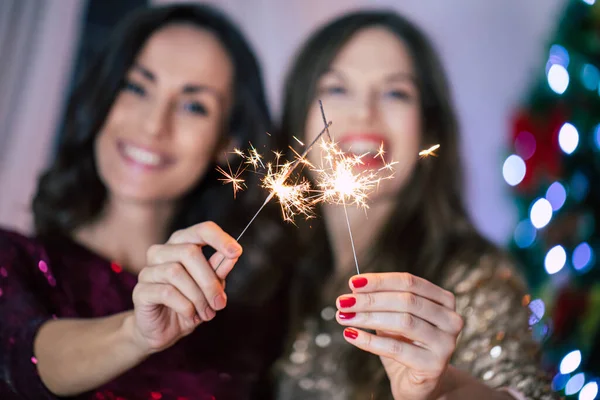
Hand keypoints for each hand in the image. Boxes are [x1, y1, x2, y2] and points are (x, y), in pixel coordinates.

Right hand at [130, 221, 241, 353]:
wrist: (164, 331)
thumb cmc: (189, 304)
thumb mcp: (209, 287)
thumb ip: (218, 269)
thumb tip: (233, 254)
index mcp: (181, 244)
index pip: (201, 230)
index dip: (220, 238)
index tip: (237, 252)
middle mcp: (162, 252)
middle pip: (189, 252)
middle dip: (209, 281)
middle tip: (219, 303)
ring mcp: (148, 270)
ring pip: (176, 272)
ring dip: (197, 296)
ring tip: (205, 313)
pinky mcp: (140, 291)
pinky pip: (166, 292)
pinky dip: (185, 306)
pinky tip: (190, 315)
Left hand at [335, 273, 462, 399]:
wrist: (418, 385)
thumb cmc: (405, 345)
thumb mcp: (394, 318)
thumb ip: (381, 301)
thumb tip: (355, 286)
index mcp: (443, 300)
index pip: (409, 282)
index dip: (380, 281)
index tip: (353, 282)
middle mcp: (450, 319)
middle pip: (406, 300)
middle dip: (370, 299)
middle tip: (342, 301)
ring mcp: (445, 343)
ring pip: (403, 322)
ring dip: (368, 317)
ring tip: (343, 317)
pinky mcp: (434, 366)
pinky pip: (396, 348)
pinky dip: (370, 341)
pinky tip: (351, 335)